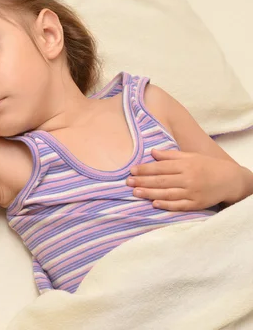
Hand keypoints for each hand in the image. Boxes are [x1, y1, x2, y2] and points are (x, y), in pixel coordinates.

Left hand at [127, 149, 248, 210]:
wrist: (230, 180)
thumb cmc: (207, 166)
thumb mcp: (191, 156)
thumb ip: (170, 155)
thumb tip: (152, 152)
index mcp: (186, 165)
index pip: (161, 167)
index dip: (145, 169)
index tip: (132, 170)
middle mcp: (189, 179)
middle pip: (162, 181)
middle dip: (143, 181)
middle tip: (127, 182)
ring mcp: (193, 193)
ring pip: (168, 194)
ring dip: (150, 193)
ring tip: (135, 192)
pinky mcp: (197, 204)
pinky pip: (179, 206)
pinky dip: (166, 205)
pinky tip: (154, 204)